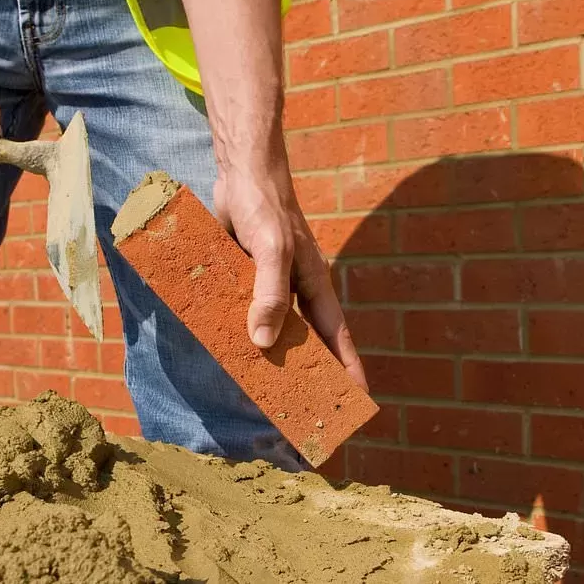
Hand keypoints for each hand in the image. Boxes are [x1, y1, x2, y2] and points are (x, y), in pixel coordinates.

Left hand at [214, 158, 368, 391]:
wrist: (240, 173)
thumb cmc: (265, 207)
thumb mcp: (271, 250)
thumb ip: (270, 294)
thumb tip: (263, 343)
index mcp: (314, 285)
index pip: (336, 337)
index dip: (348, 368)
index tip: (358, 401)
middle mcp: (296, 289)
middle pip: (308, 340)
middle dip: (311, 373)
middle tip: (306, 411)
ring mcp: (270, 284)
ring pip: (275, 329)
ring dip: (272, 358)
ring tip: (265, 394)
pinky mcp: (243, 276)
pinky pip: (243, 311)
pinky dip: (238, 332)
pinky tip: (225, 352)